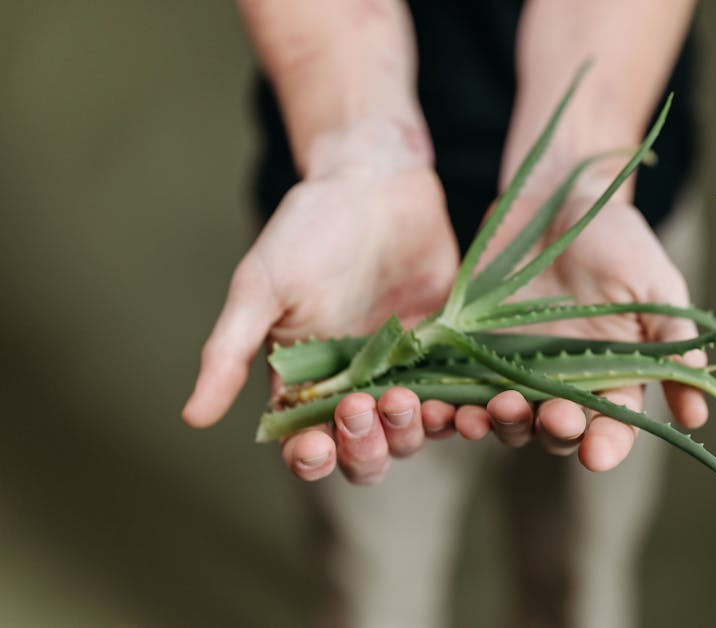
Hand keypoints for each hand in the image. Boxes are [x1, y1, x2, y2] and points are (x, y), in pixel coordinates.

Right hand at [182, 122, 458, 483]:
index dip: (312, 458)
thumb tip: (191, 417)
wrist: (375, 181)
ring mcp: (406, 372)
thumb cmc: (307, 229)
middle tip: (367, 406)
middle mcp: (356, 387)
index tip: (317, 444)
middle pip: (365, 452)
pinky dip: (469, 411)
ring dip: (415, 431)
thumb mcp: (260, 287)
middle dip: (366, 446)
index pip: (306, 445)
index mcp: (305, 383)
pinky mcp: (449, 352)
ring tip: (414, 402)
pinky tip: (476, 405)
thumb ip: (230, 352)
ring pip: (415, 433)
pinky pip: (462, 396)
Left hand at [441, 182, 707, 470]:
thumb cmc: (616, 239)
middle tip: (551, 416)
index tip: (597, 454)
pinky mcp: (472, 349)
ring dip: (498, 424)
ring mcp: (514, 368)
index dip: (607, 445)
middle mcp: (563, 381)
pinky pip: (459, 388)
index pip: (612, 426)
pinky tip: (440, 406)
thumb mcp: (654, 285)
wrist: (556, 198)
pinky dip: (449, 405)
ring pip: (506, 417)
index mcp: (612, 375)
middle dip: (553, 431)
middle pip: (556, 430)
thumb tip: (698, 414)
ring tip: (488, 413)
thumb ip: (671, 342)